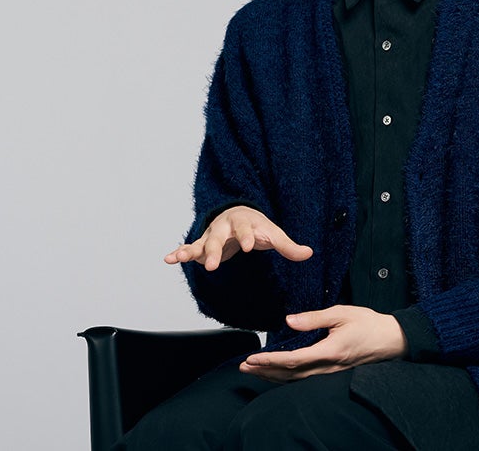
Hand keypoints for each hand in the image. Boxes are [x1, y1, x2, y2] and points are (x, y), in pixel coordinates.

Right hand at [164, 205, 313, 270]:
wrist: (239, 213)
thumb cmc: (257, 226)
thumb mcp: (273, 234)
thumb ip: (288, 246)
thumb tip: (309, 253)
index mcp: (244, 222)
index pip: (246, 230)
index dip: (247, 237)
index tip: (249, 247)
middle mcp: (225, 227)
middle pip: (218, 237)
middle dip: (214, 251)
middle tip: (211, 266)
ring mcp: (212, 235)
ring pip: (200, 242)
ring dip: (190, 251)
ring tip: (180, 258)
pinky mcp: (202, 244)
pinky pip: (189, 248)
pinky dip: (179, 253)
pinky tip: (169, 259)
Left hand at [237, 306, 405, 381]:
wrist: (392, 339)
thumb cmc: (368, 324)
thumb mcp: (341, 313)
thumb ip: (313, 318)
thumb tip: (290, 321)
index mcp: (330, 351)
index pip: (294, 360)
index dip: (271, 360)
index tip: (253, 358)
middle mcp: (328, 366)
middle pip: (290, 373)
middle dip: (265, 371)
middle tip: (244, 366)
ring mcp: (331, 372)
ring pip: (296, 379)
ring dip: (273, 376)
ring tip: (253, 371)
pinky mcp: (332, 371)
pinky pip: (305, 378)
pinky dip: (287, 376)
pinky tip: (276, 374)